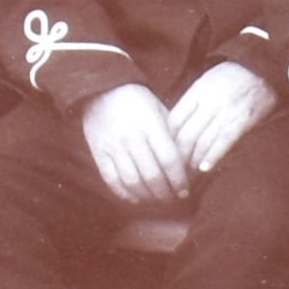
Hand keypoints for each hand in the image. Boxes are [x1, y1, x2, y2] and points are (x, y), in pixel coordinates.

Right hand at [78, 83, 188, 208]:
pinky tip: (136, 197)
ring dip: (147, 196)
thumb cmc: (138, 101)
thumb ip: (173, 135)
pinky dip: (125, 193)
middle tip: (172, 198)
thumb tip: (190, 163)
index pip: (169, 160)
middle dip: (165, 193)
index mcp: (151, 125)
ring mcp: (113, 145)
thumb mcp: (159, 110)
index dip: (179, 179)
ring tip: (156, 199)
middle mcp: (131, 136)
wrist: (102, 89)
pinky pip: (112, 180)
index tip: (184, 190)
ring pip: (132, 181)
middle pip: (152, 174)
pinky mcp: (98, 152)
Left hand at [167, 59, 273, 178]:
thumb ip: (190, 105)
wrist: (261, 69)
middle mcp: (209, 102)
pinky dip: (213, 156)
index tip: (165, 156)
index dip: (168, 142)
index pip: (174, 121)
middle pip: (186, 135)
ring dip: (194, 162)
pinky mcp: (243, 120)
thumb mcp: (205, 84)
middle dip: (179, 158)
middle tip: (175, 173)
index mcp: (197, 92)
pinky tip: (205, 168)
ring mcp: (226, 111)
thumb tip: (173, 132)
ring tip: (189, 176)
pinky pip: (224, 141)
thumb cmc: (229, 79)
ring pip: (203, 141)